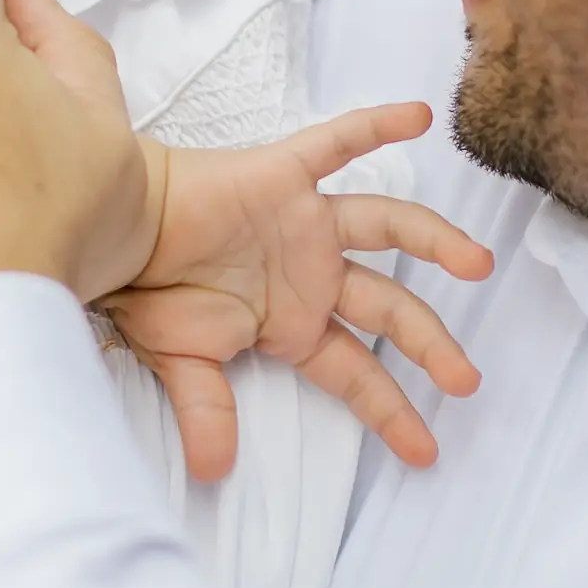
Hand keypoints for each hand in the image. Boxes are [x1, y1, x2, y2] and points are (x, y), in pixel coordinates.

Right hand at [7, 0, 493, 479]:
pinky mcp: (283, 175)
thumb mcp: (180, 361)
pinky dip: (375, 125)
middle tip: (468, 382)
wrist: (108, 233)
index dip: (391, 412)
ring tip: (479, 263)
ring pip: (387, 228)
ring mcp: (304, 222)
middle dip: (431, 346)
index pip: (356, 373)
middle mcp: (311, 272)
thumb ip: (207, 412)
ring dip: (435, 242)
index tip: (426, 452)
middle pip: (389, 310)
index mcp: (294, 322)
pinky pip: (336, 143)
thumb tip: (215, 473)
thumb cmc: (143, 291)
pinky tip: (419, 114)